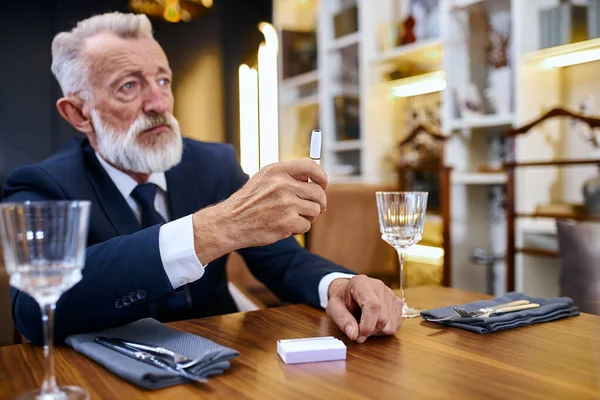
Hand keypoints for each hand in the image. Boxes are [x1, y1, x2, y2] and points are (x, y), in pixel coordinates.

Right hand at [192, 159, 326, 262]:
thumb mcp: (263, 180)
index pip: (310, 166)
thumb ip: (286, 176)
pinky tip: (284, 226)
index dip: (321, 176)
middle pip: (318, 192)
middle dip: (319, 203)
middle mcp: (283, 184)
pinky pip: (306, 225)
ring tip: (292, 217)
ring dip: (308, 217)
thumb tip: (313, 179)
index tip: (323, 184)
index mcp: (277, 171)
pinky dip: (298, 228)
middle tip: (313, 209)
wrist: (230, 223)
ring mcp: (286, 203)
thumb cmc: (248, 203)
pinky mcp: (288, 221)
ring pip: (315, 210)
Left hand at [326, 275, 402, 342]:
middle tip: (358, 331)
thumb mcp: (334, 308)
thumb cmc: (342, 299)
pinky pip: (395, 324)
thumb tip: (354, 334)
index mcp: (361, 283)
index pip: (372, 305)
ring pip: (390, 324)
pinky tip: (374, 322)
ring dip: (377, 331)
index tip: (359, 336)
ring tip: (365, 323)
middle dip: (370, 331)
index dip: (367, 325)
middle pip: (382, 318)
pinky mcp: (397, 302)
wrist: (350, 292)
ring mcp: (390, 294)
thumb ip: (342, 320)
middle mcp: (378, 286)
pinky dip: (384, 329)